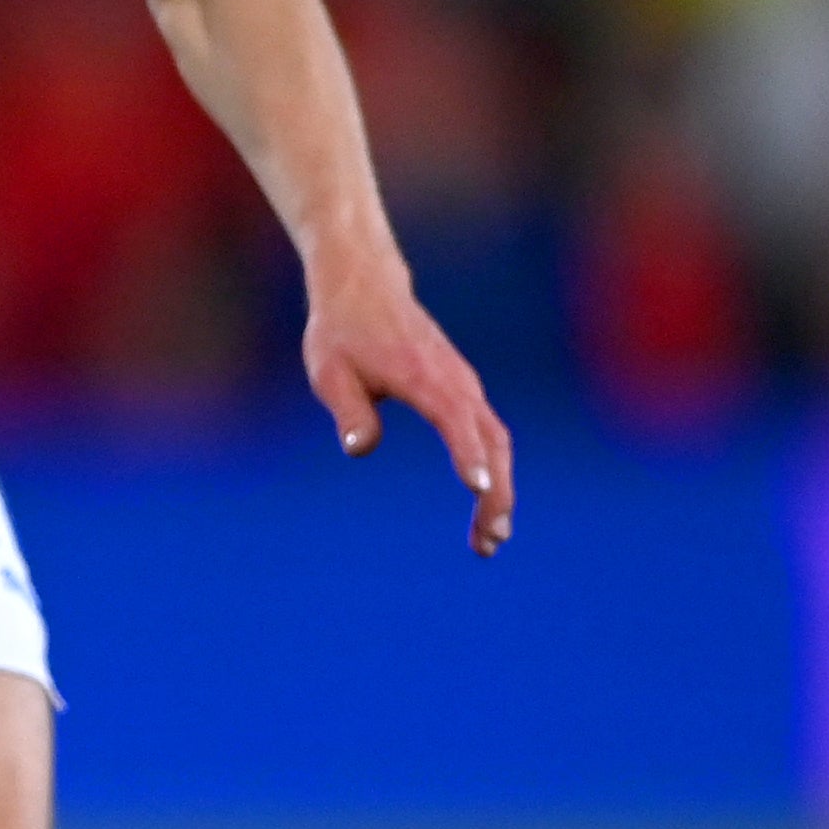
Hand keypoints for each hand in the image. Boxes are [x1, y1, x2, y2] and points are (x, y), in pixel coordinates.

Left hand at [303, 242, 514, 554]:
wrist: (364, 286)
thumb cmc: (341, 332)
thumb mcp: (328, 371)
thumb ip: (349, 410)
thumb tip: (360, 448)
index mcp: (422, 376)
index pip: (454, 419)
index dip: (468, 454)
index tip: (478, 490)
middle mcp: (454, 381)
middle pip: (491, 442)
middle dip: (496, 493)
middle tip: (489, 542)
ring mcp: (464, 385)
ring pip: (497, 442)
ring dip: (500, 490)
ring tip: (489, 541)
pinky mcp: (462, 390)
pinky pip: (488, 435)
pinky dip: (492, 469)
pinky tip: (483, 501)